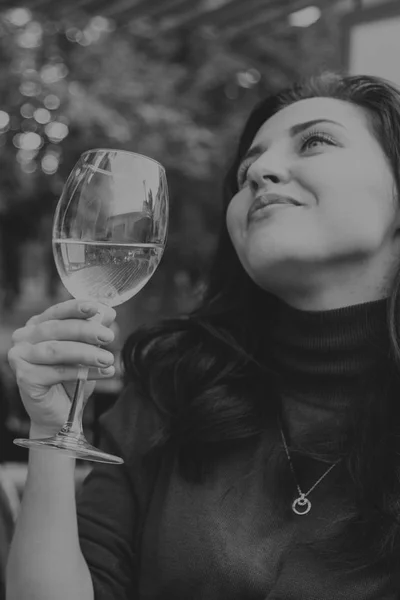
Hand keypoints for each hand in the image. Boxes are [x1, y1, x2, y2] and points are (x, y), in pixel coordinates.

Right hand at [8, 299, 115, 434]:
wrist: (61, 413)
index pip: (57, 311)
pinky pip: (57, 372)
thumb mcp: (87, 350)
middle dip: (86, 331)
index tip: (95, 307)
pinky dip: (82, 372)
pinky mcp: (24, 377)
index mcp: (37, 325)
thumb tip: (108, 312)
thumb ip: (94, 330)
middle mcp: (24, 338)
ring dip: (86, 353)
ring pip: (56, 350)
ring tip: (108, 358)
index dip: (76, 307)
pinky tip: (102, 373)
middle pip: (57, 329)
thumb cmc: (72, 378)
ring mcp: (20, 357)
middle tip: (109, 336)